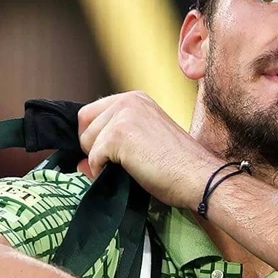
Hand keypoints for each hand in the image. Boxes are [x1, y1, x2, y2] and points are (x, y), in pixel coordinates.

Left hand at [76, 91, 221, 208]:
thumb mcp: (142, 144)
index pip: (90, 113)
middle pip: (84, 125)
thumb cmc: (177, 166)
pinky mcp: (118, 135)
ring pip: (86, 142)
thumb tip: (79, 163)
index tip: (106, 154)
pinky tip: (127, 173)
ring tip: (129, 167)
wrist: (198, 177)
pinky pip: (93, 158)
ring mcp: (122, 116)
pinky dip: (102, 172)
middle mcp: (128, 101)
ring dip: (99, 161)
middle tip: (119, 164)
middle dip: (94, 149)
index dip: (93, 137)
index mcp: (135, 99)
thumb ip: (111, 144)